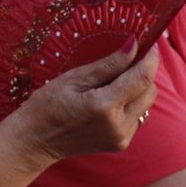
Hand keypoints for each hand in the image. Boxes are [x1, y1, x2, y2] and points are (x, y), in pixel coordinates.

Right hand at [12, 39, 160, 164]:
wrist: (35, 140)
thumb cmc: (47, 105)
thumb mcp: (74, 78)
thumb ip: (108, 64)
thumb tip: (133, 45)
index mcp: (105, 106)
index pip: (142, 78)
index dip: (150, 58)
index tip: (149, 43)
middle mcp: (119, 125)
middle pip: (150, 91)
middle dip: (144, 72)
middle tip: (128, 59)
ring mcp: (122, 137)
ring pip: (146, 104)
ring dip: (138, 88)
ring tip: (115, 80)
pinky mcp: (121, 143)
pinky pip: (137, 116)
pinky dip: (130, 103)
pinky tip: (111, 98)